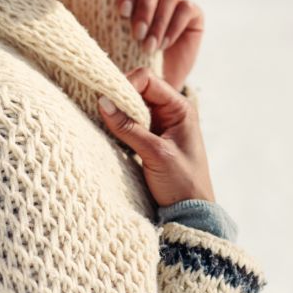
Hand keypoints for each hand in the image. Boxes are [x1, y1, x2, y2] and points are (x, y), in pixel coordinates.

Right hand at [97, 67, 214, 206]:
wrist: (192, 212)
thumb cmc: (182, 182)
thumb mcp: (155, 153)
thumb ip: (129, 127)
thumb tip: (103, 102)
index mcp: (180, 108)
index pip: (148, 80)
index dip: (126, 84)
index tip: (107, 99)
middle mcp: (170, 111)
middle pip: (137, 89)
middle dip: (118, 97)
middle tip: (100, 110)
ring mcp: (159, 125)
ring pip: (131, 106)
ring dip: (117, 112)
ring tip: (103, 121)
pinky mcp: (149, 139)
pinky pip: (129, 123)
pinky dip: (118, 125)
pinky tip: (109, 132)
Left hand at [116, 0, 203, 91]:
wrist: (155, 81)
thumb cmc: (128, 57)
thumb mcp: (113, 37)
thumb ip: (109, 18)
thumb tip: (90, 5)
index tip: (121, 12)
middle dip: (144, 5)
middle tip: (136, 33)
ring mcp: (176, 0)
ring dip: (158, 21)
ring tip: (148, 46)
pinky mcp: (194, 13)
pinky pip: (186, 8)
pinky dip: (173, 27)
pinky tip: (163, 45)